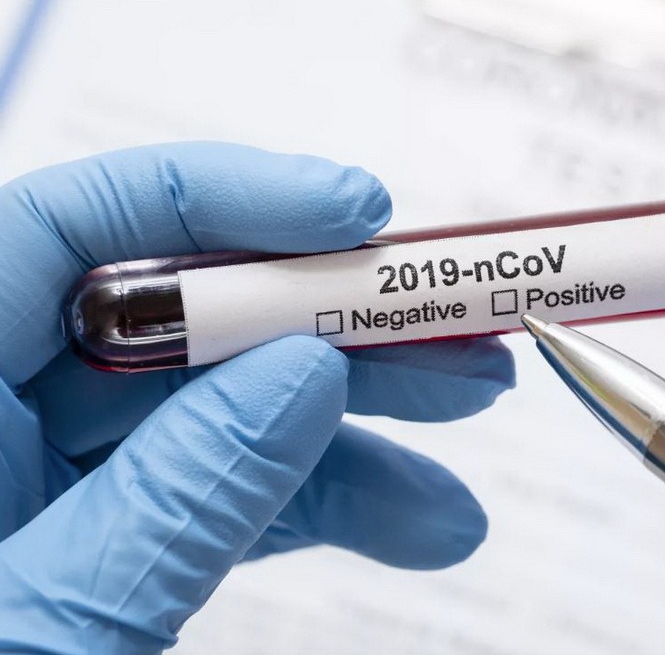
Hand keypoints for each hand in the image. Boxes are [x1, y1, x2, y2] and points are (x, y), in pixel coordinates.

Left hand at [0, 143, 514, 652]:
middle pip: (179, 314)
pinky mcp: (106, 530)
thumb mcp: (52, 634)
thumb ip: (177, 502)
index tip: (362, 216)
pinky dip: (322, 498)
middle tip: (461, 343)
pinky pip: (223, 483)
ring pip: (223, 404)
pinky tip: (413, 521)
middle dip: (333, 327)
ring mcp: (50, 476)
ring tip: (467, 457)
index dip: (226, 199)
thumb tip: (306, 372)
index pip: (72, 229)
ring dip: (358, 427)